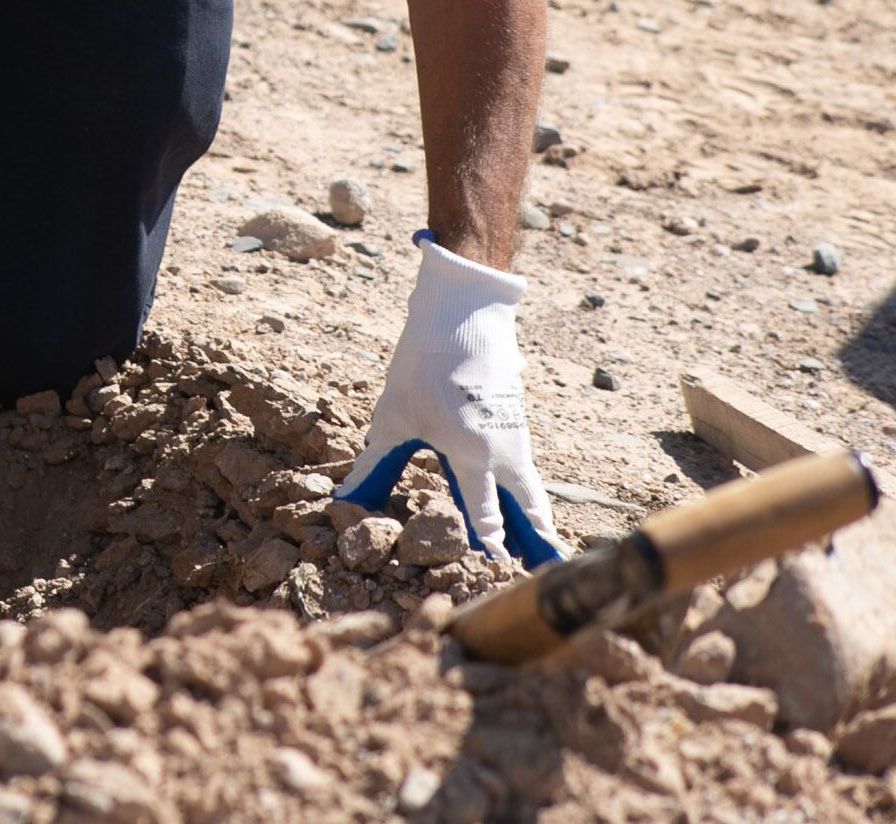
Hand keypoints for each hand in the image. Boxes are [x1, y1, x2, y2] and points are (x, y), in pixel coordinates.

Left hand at [335, 232, 565, 566]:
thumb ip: (374, 467)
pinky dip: (532, 496)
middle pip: (525, 510)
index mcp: (471, 456)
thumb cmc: (425, 364)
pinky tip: (531, 507)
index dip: (490, 551)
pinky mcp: (516, 422)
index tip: (498, 582)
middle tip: (550, 577)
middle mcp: (502, 453)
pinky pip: (528, 470)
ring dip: (539, 523)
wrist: (464, 313)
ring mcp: (515, 437)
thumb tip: (344, 502)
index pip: (485, 517)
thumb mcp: (393, 418)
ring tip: (552, 554)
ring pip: (532, 491)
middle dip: (535, 546)